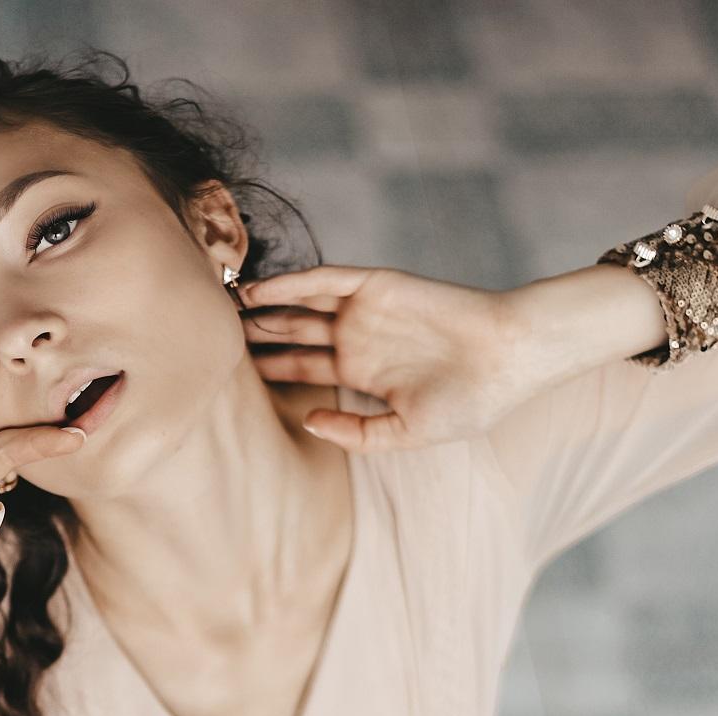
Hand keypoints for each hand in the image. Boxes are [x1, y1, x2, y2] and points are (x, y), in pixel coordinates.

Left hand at [237, 265, 552, 452]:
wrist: (509, 359)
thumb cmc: (471, 401)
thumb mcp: (407, 433)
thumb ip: (356, 432)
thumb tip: (307, 421)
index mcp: (364, 375)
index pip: (302, 371)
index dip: (267, 373)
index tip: (225, 381)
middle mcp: (358, 340)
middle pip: (292, 337)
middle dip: (255, 339)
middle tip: (208, 342)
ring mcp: (365, 311)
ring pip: (299, 307)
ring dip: (263, 309)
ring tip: (220, 311)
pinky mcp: (376, 285)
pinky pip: (324, 281)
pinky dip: (290, 283)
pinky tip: (257, 292)